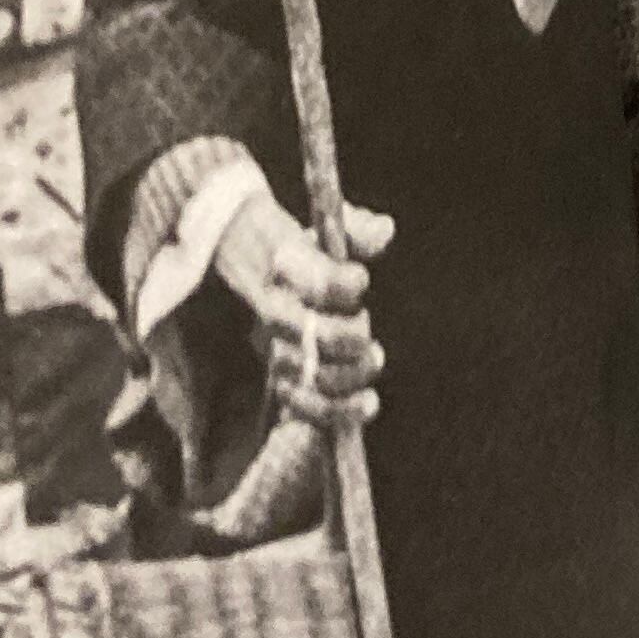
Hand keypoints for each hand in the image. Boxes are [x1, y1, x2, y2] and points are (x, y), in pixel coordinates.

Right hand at [210, 186, 394, 427]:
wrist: (254, 269)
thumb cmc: (307, 248)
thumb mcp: (327, 226)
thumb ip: (356, 227)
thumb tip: (384, 231)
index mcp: (288, 270)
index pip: (315, 281)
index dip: (342, 285)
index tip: (361, 279)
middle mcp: (279, 310)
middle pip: (313, 335)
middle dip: (347, 337)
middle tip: (366, 332)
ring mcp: (279, 346)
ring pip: (309, 374)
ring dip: (348, 376)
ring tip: (374, 362)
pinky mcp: (285, 375)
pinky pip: (304, 405)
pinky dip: (335, 411)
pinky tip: (367, 404)